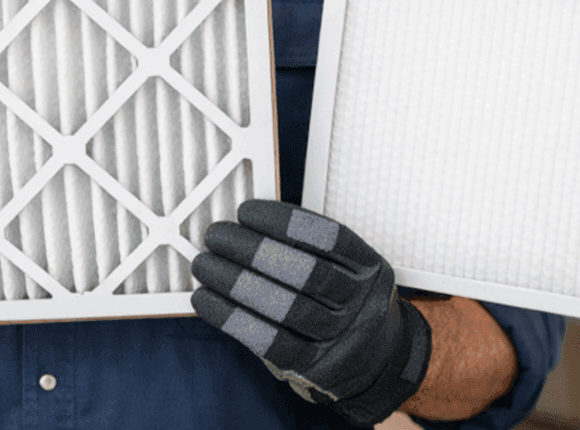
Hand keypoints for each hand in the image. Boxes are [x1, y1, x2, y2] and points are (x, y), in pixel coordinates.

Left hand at [191, 200, 430, 426]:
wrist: (375, 361)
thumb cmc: (343, 303)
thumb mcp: (345, 269)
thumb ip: (305, 248)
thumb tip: (244, 226)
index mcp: (369, 268)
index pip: (330, 238)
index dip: (284, 221)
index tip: (246, 211)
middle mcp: (361, 303)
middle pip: (306, 272)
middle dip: (253, 250)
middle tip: (216, 235)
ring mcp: (340, 339)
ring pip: (287, 308)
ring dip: (237, 283)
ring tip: (205, 265)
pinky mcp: (314, 368)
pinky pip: (270, 343)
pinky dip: (232, 319)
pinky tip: (207, 301)